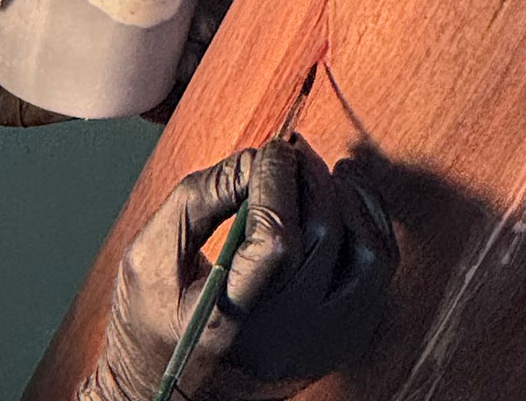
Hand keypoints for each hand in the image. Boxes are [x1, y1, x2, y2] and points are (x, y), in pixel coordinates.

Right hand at [82, 138, 395, 400]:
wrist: (174, 400)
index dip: (279, 179)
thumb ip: (197, 200)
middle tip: (294, 153)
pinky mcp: (339, 346)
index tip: (270, 149)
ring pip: (371, 261)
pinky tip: (345, 210)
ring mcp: (320, 347)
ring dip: (357, 203)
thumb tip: (254, 159)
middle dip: (313, 179)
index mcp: (225, 323)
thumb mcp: (148, 258)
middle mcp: (283, 340)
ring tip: (333, 173)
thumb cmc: (151, 326)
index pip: (275, 237)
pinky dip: (368, 234)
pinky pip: (378, 282)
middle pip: (326, 240)